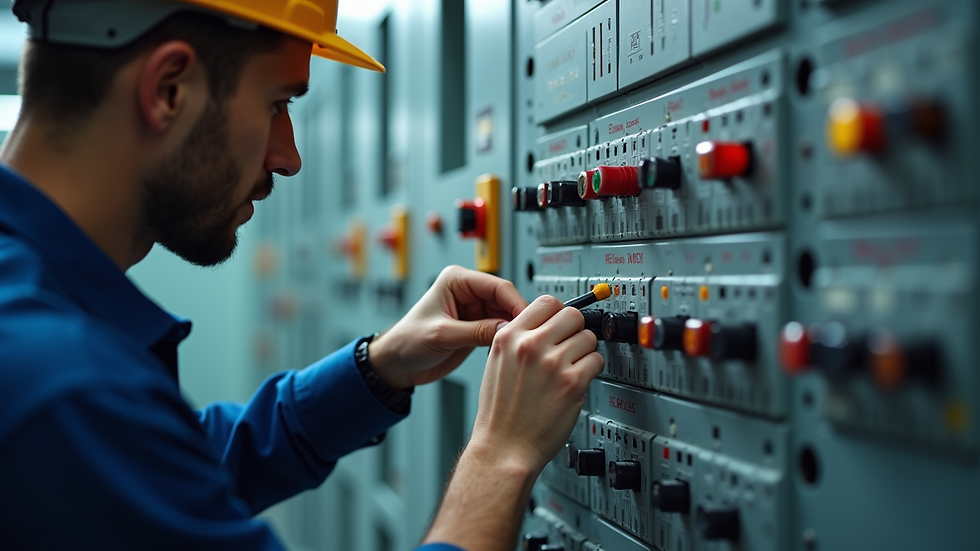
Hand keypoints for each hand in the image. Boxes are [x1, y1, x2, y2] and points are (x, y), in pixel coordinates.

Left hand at [368, 265, 527, 388]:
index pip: (497, 286)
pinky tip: (507, 348)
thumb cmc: (407, 341)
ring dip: (512, 329)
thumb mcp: (443, 335)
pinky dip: (506, 339)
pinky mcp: (477, 327)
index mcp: (457, 280)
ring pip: (506, 315)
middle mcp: (468, 292)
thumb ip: (477, 331)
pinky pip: (500, 329)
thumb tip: (507, 329)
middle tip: (527, 335)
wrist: (397, 363)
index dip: (515, 303)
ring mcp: (474, 310)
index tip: (527, 319)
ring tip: (518, 344)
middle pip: (506, 300)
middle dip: (516, 317)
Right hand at [421, 295, 603, 550]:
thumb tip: (543, 324)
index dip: (558, 313)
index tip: (561, 324)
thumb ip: (517, 340)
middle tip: (571, 346)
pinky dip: (592, 370)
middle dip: (575, 329)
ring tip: (573, 367)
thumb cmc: (499, 414)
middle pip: (572, 315)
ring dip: (585, 351)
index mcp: (509, 337)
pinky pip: (597, 361)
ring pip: (588, 337)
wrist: (503, 449)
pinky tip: (578, 381)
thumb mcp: (496, 364)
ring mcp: (552, 363)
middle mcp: (530, 346)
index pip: (546, 302)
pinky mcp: (572, 383)